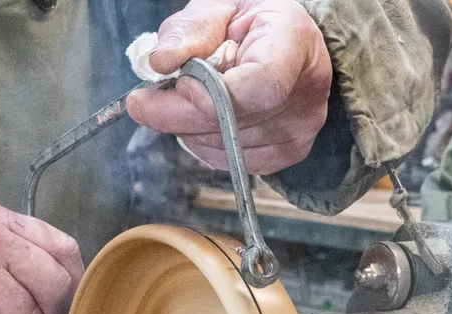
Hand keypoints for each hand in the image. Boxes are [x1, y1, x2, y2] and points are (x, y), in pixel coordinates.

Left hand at [126, 0, 331, 174]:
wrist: (281, 41)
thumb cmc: (248, 20)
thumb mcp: (217, 7)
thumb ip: (189, 31)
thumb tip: (161, 62)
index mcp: (294, 42)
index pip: (261, 84)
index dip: (212, 95)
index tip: (177, 84)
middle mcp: (306, 91)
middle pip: (234, 123)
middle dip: (180, 114)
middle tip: (146, 100)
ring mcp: (300, 128)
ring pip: (224, 147)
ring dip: (189, 128)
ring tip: (187, 98)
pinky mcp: (288, 153)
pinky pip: (229, 160)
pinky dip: (203, 141)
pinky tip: (204, 116)